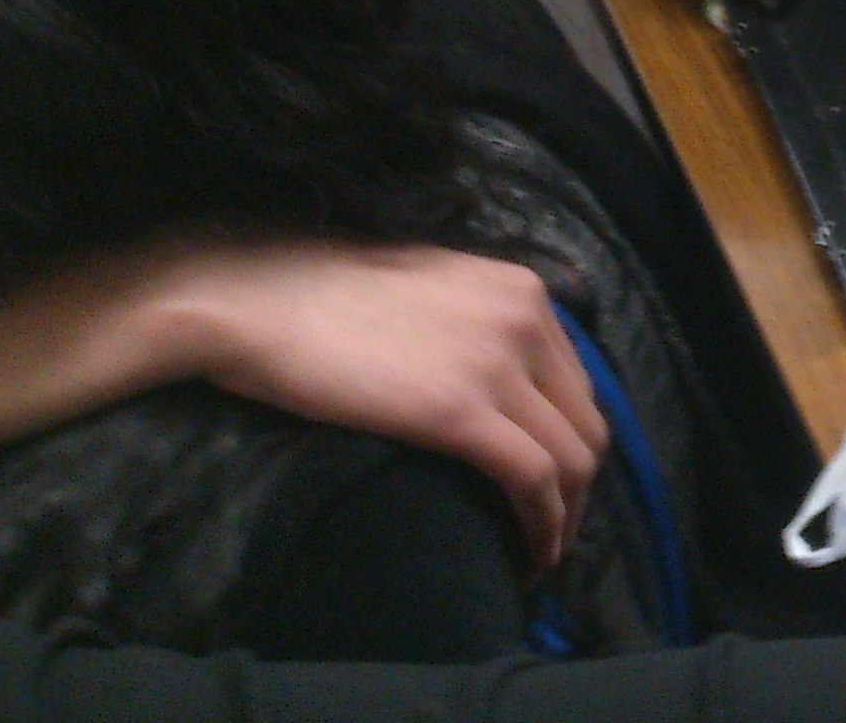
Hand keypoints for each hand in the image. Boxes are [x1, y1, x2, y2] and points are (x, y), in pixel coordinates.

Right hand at [161, 243, 603, 566]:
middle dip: (583, 485)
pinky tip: (530, 556)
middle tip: (557, 531)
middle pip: (586, 420)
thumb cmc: (322, 295)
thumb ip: (474, 322)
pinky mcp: (458, 411)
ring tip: (543, 553)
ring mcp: (498, 363)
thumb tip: (489, 374)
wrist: (260, 300)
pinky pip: (533, 478)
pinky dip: (544, 524)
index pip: (576, 380)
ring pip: (572, 456)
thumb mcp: (430, 289)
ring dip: (568, 516)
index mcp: (521, 290)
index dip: (573, 438)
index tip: (559, 483)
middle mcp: (528, 319)